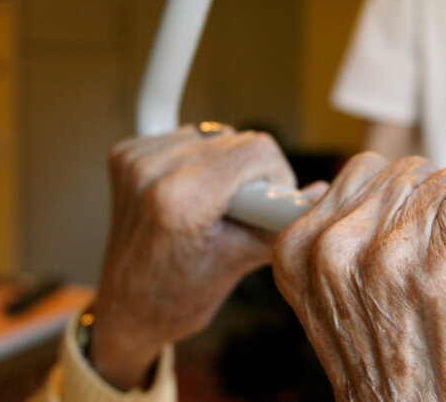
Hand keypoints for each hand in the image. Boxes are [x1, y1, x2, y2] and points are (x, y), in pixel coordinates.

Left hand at [90, 126, 294, 389]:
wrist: (127, 308)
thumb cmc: (179, 296)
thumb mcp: (241, 261)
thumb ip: (280, 221)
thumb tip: (319, 193)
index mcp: (181, 201)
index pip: (256, 150)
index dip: (275, 175)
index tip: (269, 202)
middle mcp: (152, 173)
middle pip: (236, 139)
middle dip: (250, 173)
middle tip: (240, 211)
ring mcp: (135, 161)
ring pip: (212, 136)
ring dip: (222, 165)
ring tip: (211, 204)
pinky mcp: (126, 155)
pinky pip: (184, 138)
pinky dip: (195, 160)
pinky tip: (189, 192)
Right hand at [273, 153, 445, 401]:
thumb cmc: (392, 377)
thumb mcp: (333, 305)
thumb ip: (339, 245)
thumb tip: (361, 187)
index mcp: (300, 253)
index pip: (362, 172)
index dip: (398, 202)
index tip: (411, 236)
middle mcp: (338, 247)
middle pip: (411, 172)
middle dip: (434, 208)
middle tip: (441, 265)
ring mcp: (394, 252)